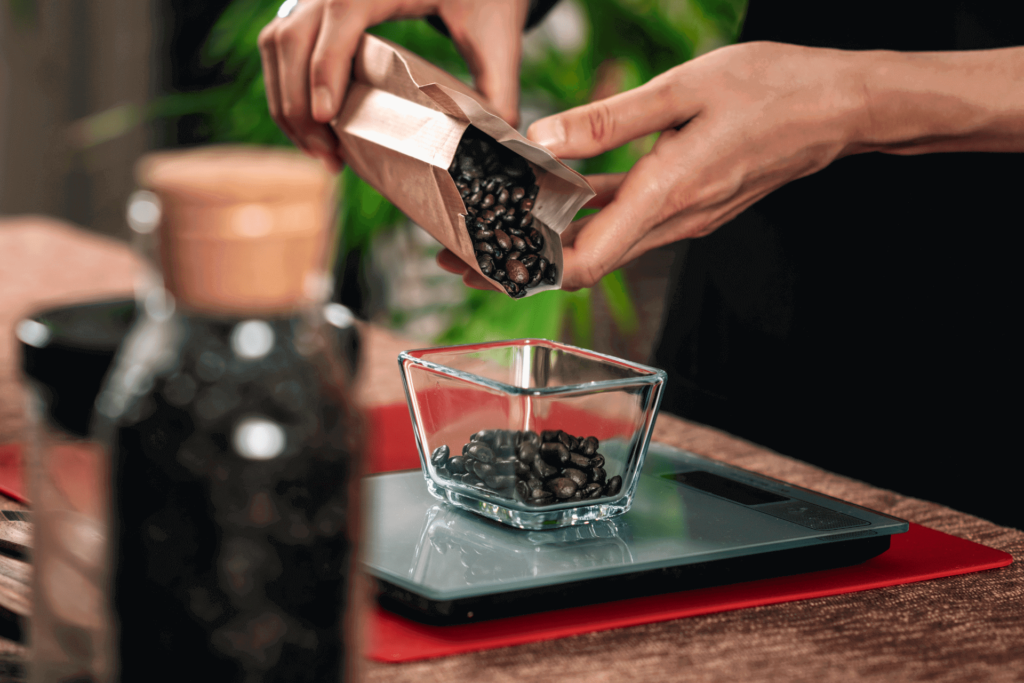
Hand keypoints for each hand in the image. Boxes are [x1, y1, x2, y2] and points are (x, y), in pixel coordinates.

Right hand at [259, 0, 529, 172]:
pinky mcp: (312, 8)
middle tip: (328, 158)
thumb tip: (498, 142)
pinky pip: (280, 45)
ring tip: (322, 152)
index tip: (327, 116)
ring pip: (276, 43)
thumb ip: (498, 87)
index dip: (326, 66)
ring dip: (287, 102)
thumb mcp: (497, 33)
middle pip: (292, 36)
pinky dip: (287, 88)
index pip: (341, 13)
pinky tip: (315, 127)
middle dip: (298, 104)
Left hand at [517, 41, 869, 289]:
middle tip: (467, 250)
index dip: (531, 269)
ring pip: (605, 242)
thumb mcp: (683, 88)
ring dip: (554, 238)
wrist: (839, 108)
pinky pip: (630, 219)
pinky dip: (591, 214)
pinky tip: (561, 191)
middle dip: (525, 260)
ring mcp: (684, 217)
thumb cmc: (773, 89)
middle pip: (585, 263)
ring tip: (501, 220)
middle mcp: (675, 220)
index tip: (487, 259)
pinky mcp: (691, 205)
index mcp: (668, 194)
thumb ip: (609, 120)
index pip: (586, 262)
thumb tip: (543, 138)